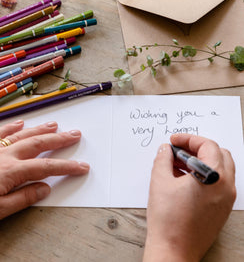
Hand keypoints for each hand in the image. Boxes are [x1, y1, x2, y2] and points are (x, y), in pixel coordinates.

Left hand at [0, 120, 88, 225]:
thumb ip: (24, 198)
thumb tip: (45, 188)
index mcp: (12, 172)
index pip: (47, 168)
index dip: (67, 167)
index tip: (82, 166)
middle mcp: (5, 156)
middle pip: (38, 144)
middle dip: (59, 139)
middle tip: (75, 133)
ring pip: (22, 135)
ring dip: (40, 129)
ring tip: (55, 124)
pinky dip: (11, 127)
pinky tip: (20, 122)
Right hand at [143, 134, 235, 261]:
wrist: (173, 249)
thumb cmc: (167, 218)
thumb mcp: (160, 180)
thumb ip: (163, 158)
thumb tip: (166, 149)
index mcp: (214, 176)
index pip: (208, 145)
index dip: (189, 139)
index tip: (174, 140)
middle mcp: (226, 187)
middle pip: (219, 154)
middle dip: (197, 148)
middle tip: (178, 150)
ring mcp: (226, 199)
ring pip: (220, 169)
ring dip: (201, 160)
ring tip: (177, 164)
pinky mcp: (222, 209)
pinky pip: (218, 183)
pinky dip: (204, 174)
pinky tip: (183, 179)